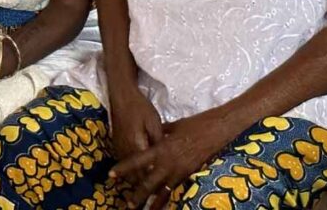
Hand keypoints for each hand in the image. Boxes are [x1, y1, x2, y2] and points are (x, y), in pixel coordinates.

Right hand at [109, 84, 162, 185]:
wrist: (121, 96)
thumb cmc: (140, 107)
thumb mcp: (154, 122)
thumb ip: (159, 141)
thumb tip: (166, 157)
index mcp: (137, 145)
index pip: (145, 171)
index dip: (153, 183)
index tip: (161, 193)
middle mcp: (126, 150)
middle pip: (134, 176)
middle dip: (142, 189)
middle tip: (150, 199)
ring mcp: (119, 148)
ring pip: (127, 172)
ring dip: (135, 183)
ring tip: (143, 194)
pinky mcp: (116, 145)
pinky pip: (124, 164)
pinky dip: (130, 173)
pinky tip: (136, 177)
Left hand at [111, 112, 227, 208]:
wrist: (215, 130)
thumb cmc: (194, 124)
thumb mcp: (173, 126)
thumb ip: (160, 133)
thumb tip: (151, 136)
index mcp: (161, 148)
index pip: (138, 160)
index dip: (124, 168)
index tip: (111, 175)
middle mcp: (168, 163)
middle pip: (149, 183)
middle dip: (138, 195)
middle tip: (128, 205)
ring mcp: (179, 171)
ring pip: (163, 191)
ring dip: (153, 203)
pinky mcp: (189, 175)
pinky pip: (176, 190)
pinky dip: (169, 199)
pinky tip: (165, 206)